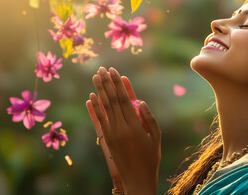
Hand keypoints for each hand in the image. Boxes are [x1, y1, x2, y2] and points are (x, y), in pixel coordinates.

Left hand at [90, 67, 160, 194]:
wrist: (137, 179)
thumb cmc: (151, 157)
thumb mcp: (156, 137)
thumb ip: (148, 118)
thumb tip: (139, 101)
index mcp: (135, 126)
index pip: (124, 99)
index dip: (118, 84)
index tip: (114, 71)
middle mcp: (121, 128)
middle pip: (112, 100)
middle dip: (107, 83)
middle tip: (102, 68)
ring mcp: (112, 134)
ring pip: (104, 107)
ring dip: (99, 91)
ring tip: (95, 77)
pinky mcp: (107, 139)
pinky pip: (99, 120)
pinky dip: (95, 108)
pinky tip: (91, 97)